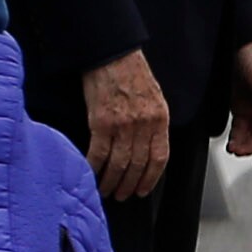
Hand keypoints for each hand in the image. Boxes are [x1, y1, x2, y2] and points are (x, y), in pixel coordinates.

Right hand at [81, 50, 170, 199]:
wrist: (112, 55)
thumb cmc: (132, 74)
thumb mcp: (155, 98)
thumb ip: (153, 123)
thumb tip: (148, 146)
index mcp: (160, 119)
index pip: (160, 157)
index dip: (151, 177)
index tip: (143, 190)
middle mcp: (144, 125)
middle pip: (138, 164)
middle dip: (130, 184)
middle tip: (122, 196)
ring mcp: (122, 125)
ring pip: (119, 163)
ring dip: (112, 181)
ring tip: (105, 191)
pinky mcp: (101, 122)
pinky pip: (98, 153)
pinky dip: (93, 167)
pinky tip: (90, 175)